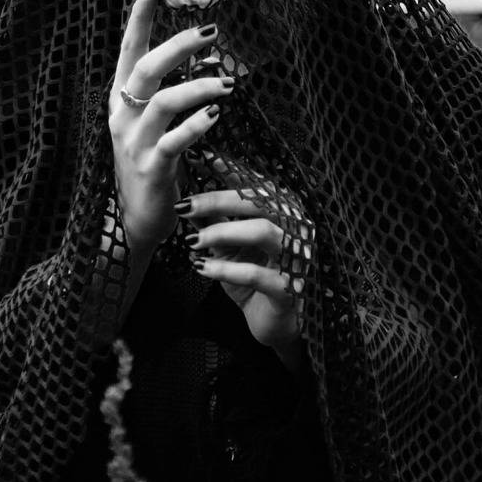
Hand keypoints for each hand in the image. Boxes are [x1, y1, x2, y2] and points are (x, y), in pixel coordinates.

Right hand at [108, 0, 234, 254]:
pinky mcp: (151, 168)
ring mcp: (134, 142)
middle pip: (145, 69)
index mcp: (121, 99)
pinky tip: (216, 114)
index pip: (127, 50)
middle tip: (211, 31)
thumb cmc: (151, 163)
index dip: (138, 18)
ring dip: (198, 86)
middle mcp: (122, 116)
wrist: (136, 220)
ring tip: (228, 82)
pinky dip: (196, 125)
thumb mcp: (152, 121)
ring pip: (163, 102)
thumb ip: (168, 88)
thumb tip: (205, 52)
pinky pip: (174, 141)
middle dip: (178, 45)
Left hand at [181, 155, 313, 370]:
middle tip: (184, 205)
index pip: (256, 183)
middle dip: (217, 199)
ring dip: (222, 232)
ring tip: (192, 241)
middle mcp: (297, 229)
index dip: (229, 168)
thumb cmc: (255, 278)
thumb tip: (186, 194)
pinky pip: (257, 274)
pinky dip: (225, 269)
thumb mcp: (229, 247)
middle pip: (259, 201)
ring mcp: (297, 258)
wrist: (276, 324)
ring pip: (262, 231)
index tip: (198, 157)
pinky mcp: (291, 289)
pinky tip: (201, 268)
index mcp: (284, 213)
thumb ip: (214, 221)